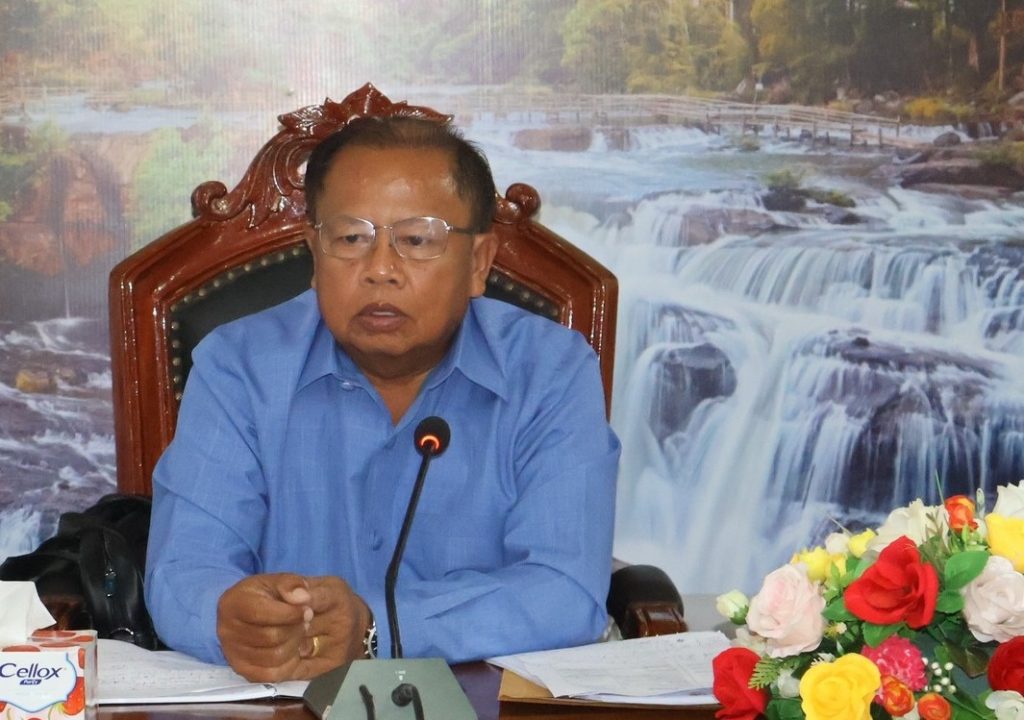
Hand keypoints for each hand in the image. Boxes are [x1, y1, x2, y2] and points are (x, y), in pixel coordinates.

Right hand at [217, 573, 369, 680]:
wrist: (249, 609)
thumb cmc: (265, 595)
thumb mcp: (277, 580)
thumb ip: (292, 584)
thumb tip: (303, 598)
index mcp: (232, 603)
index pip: (262, 613)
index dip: (290, 613)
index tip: (307, 610)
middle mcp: (226, 630)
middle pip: (271, 637)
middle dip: (295, 629)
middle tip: (305, 621)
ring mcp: (232, 653)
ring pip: (274, 657)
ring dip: (294, 645)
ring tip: (298, 632)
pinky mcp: (242, 669)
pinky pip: (271, 675)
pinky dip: (288, 663)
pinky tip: (292, 648)